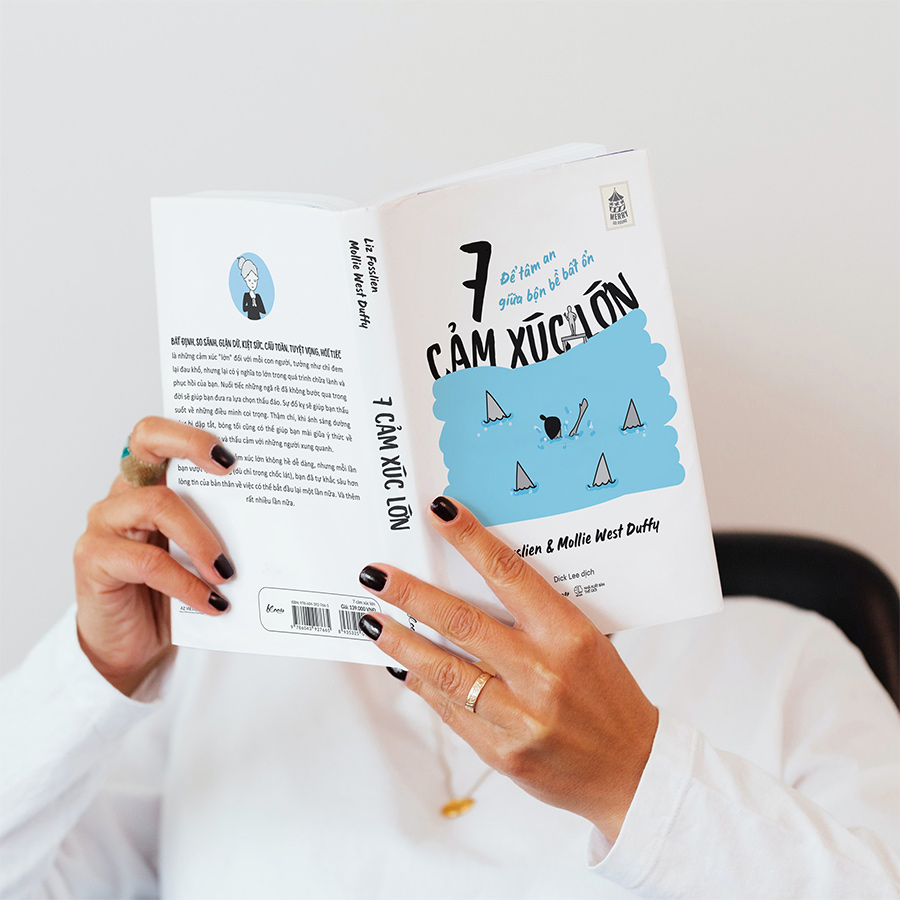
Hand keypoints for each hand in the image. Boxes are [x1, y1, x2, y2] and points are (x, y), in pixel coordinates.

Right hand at [73, 417, 237, 695]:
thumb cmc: (172, 592)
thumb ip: (222, 529)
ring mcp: (105, 523)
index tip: (231, 455)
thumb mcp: (201, 554)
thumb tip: (278, 519)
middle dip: (191, 445)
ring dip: (202, 538)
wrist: (134, 646)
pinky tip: (213, 602)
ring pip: (158, 505)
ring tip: (229, 571)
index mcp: (152, 483)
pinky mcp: (93, 559)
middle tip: (230, 470)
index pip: (160, 434)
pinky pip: (147, 562)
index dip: (191, 433)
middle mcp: (125, 493)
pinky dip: (186, 583)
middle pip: (147, 442)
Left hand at [357, 497, 658, 841]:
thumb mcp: (587, 642)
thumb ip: (538, 617)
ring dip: (402, 641)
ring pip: (444, 670)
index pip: (510, 574)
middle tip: (376, 575)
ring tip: (373, 620)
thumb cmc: (608, 697)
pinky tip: (402, 665)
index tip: (440, 513)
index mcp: (568, 635)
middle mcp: (542, 672)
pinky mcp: (503, 752)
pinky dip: (420, 683)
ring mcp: (520, 716)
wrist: (631, 770)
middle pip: (462, 623)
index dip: (470, 539)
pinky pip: (449, 709)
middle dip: (412, 595)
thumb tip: (479, 584)